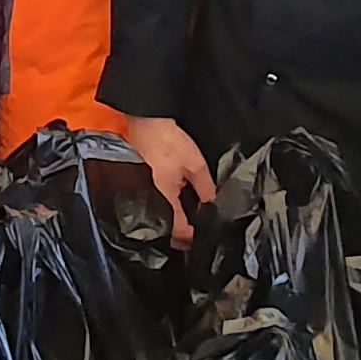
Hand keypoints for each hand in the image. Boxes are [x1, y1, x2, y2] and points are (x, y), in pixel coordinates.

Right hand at [123, 116, 215, 242]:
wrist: (146, 120)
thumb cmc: (166, 139)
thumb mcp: (195, 165)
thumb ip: (206, 189)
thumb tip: (214, 206)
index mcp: (164, 198)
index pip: (180, 231)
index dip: (194, 239)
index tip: (207, 238)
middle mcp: (153, 198)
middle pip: (170, 228)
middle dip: (186, 234)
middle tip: (203, 233)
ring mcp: (148, 192)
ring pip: (165, 217)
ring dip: (180, 222)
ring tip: (196, 220)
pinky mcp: (146, 183)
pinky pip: (162, 204)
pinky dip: (174, 208)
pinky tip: (185, 202)